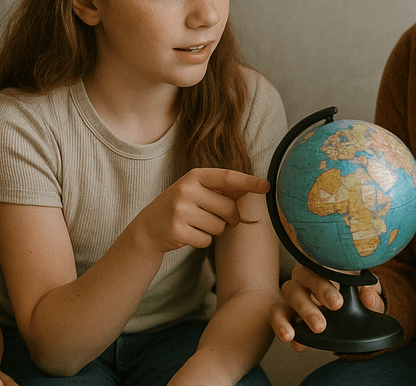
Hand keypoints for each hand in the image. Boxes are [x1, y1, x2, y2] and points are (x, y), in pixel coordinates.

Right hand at [134, 168, 269, 252]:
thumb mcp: (198, 190)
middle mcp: (186, 189)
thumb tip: (255, 185)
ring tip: (196, 224)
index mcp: (195, 176)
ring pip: (219, 227)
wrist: (149, 226)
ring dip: (214, 230)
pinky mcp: (177, 230)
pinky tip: (188, 234)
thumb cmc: (181, 206)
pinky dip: (202, 240)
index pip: (228, 177)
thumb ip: (223, 188)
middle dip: (230, 217)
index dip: (249, 182)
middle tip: (221, 218)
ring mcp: (180, 210)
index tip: (267, 185)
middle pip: (228, 207)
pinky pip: (206, 240)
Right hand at [270, 265, 383, 351]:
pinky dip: (282, 326)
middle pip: (303, 277)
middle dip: (316, 296)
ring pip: (288, 294)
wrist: (350, 320)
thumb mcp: (370, 299)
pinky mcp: (285, 313)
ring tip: (312, 330)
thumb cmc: (357, 300)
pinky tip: (295, 341)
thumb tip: (368, 296)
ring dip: (301, 311)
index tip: (338, 302)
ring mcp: (294, 295)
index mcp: (326, 268)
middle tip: (329, 315)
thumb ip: (372, 297)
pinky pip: (277, 315)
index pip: (321, 266)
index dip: (327, 283)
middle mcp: (306, 278)